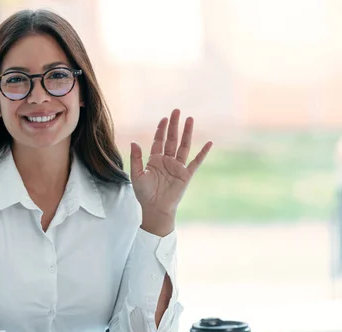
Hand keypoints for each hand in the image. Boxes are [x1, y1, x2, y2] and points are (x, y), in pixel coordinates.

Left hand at [131, 109, 211, 234]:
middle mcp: (167, 161)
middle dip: (174, 125)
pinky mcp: (186, 175)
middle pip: (172, 139)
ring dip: (187, 133)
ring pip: (184, 146)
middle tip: (176, 111)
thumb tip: (134, 142)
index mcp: (154, 160)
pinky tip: (209, 143)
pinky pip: (196, 162)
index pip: (159, 140)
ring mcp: (177, 167)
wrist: (156, 209)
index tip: (164, 118)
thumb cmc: (144, 194)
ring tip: (190, 119)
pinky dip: (203, 152)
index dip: (161, 129)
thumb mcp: (136, 175)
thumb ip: (136, 158)